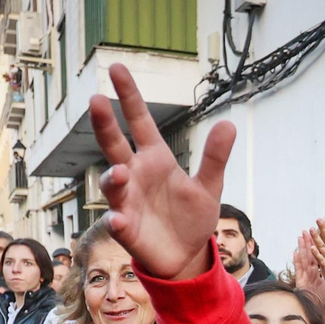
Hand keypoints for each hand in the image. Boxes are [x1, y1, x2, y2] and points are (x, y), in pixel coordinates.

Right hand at [90, 64, 235, 281]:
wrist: (186, 255)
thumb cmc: (191, 217)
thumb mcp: (209, 185)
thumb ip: (215, 157)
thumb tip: (228, 124)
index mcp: (155, 158)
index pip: (139, 121)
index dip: (129, 96)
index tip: (116, 68)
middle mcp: (135, 174)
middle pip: (114, 144)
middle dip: (104, 123)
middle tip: (96, 100)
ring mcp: (127, 200)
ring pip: (111, 182)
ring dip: (112, 177)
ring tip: (119, 173)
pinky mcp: (126, 228)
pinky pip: (116, 221)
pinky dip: (115, 219)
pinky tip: (118, 218)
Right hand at [291, 234, 324, 304]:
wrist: (314, 307)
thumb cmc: (319, 296)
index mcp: (315, 271)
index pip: (315, 255)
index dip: (315, 245)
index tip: (316, 235)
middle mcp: (309, 271)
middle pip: (308, 254)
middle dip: (307, 242)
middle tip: (306, 230)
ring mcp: (304, 275)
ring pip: (303, 259)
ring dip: (301, 247)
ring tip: (300, 237)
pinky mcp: (301, 281)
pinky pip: (299, 270)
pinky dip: (297, 261)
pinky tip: (294, 253)